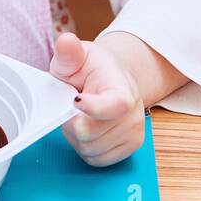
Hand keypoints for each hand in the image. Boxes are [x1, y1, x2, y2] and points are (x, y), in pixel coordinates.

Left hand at [49, 31, 144, 166]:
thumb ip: (69, 53)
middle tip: (69, 105)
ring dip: (76, 137)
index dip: (92, 108)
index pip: (115, 106)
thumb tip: (66, 41)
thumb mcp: (77, 56)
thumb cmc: (92, 69)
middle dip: (70, 121)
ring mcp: (134, 133)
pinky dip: (85, 148)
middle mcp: (134, 113)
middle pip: (90, 133)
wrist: (113, 80)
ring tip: (78, 116)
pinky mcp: (129, 149)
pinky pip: (97, 160)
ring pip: (90, 149)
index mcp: (122, 87)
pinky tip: (86, 129)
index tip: (75, 99)